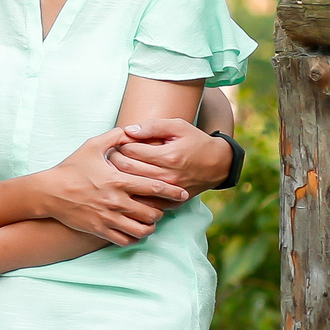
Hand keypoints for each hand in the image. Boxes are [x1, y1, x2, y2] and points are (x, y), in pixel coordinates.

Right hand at [34, 129, 184, 244]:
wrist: (48, 192)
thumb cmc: (71, 168)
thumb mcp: (92, 146)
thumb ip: (114, 137)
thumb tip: (131, 130)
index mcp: (118, 180)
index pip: (153, 188)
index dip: (172, 192)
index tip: (182, 194)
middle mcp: (116, 201)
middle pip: (151, 212)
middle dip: (161, 211)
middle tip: (162, 207)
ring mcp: (108, 218)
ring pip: (141, 230)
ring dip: (150, 227)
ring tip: (150, 221)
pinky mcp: (99, 230)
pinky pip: (125, 240)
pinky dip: (134, 237)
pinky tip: (135, 231)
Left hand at [111, 119, 231, 191]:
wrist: (217, 165)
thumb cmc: (196, 142)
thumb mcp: (178, 126)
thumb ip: (153, 126)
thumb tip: (129, 130)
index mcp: (169, 156)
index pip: (131, 150)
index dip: (121, 144)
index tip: (119, 141)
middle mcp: (168, 176)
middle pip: (128, 169)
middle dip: (115, 159)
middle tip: (112, 154)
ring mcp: (168, 192)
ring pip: (132, 187)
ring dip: (120, 177)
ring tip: (116, 168)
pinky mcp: (170, 203)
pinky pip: (143, 202)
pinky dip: (132, 193)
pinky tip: (129, 184)